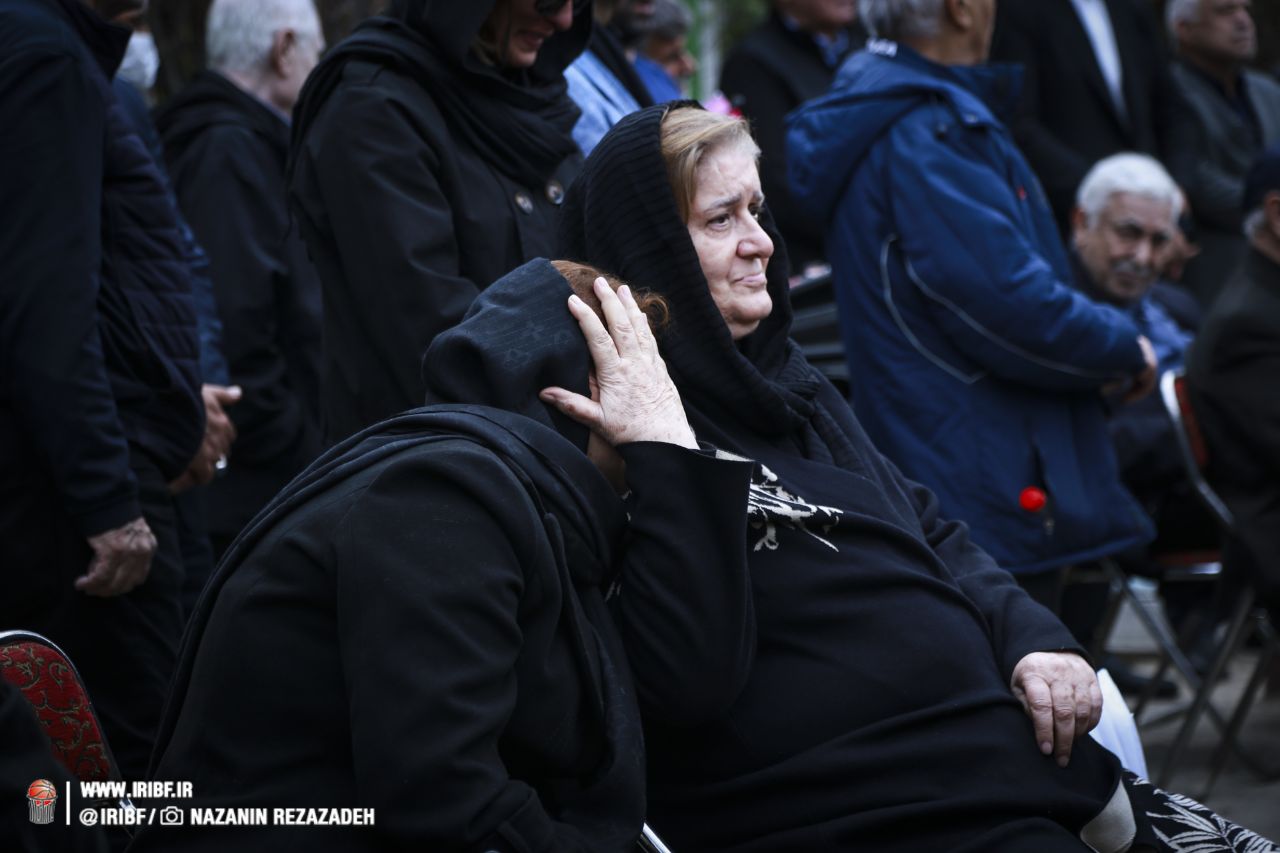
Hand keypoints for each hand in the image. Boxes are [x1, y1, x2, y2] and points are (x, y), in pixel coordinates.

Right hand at [78, 516, 155, 596]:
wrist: (107, 500)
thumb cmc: (115, 517)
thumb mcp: (134, 534)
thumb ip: (132, 552)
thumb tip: (116, 574)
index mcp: (149, 547)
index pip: (139, 577)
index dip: (122, 586)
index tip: (109, 588)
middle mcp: (142, 552)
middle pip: (126, 583)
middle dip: (109, 591)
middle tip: (95, 591)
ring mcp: (128, 553)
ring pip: (113, 583)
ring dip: (98, 589)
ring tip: (86, 587)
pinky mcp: (112, 551)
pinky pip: (101, 576)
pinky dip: (90, 582)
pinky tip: (81, 583)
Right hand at [170, 384, 241, 492]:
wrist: (163, 410)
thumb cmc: (182, 399)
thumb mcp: (203, 392)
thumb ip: (222, 395)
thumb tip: (238, 393)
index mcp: (222, 421)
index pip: (228, 434)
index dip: (218, 436)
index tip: (205, 437)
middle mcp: (220, 436)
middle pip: (222, 449)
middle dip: (212, 450)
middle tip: (195, 450)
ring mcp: (211, 450)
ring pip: (215, 463)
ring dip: (205, 463)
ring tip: (190, 462)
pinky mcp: (200, 462)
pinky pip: (205, 475)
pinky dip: (199, 476)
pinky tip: (190, 473)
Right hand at [540, 278, 697, 449]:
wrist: (666, 443)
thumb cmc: (630, 434)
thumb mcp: (597, 422)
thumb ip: (571, 404)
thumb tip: (544, 392)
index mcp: (616, 374)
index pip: (598, 338)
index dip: (585, 317)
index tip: (573, 300)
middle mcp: (634, 364)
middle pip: (621, 325)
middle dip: (609, 301)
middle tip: (599, 282)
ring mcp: (650, 365)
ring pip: (639, 329)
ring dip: (629, 307)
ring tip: (622, 288)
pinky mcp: (660, 369)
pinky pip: (651, 340)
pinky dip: (644, 324)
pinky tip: (640, 315)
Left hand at [1010, 651, 1101, 767]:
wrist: (1052, 650)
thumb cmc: (1031, 675)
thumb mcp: (1018, 686)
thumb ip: (1025, 706)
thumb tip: (1037, 731)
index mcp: (1034, 673)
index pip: (1041, 705)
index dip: (1044, 730)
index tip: (1045, 750)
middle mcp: (1058, 673)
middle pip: (1064, 711)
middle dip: (1063, 739)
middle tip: (1060, 758)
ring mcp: (1078, 676)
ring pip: (1082, 710)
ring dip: (1077, 733)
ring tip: (1069, 746)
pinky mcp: (1092, 679)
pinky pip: (1096, 706)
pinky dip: (1090, 723)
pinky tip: (1081, 733)